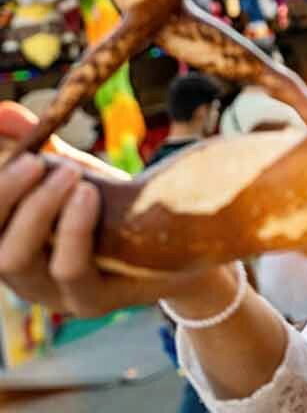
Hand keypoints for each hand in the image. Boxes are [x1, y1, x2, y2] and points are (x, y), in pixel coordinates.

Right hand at [0, 102, 224, 317]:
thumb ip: (39, 147)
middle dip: (5, 197)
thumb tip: (2, 111)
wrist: (181, 244)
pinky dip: (72, 229)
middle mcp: (22, 276)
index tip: (19, 153)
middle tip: (38, 161)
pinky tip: (89, 194)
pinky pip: (70, 270)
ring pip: (17, 260)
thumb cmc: (116, 209)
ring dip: (38, 210)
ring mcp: (54, 295)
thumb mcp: (75, 175)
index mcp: (11, 245)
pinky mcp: (92, 302)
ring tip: (71, 172)